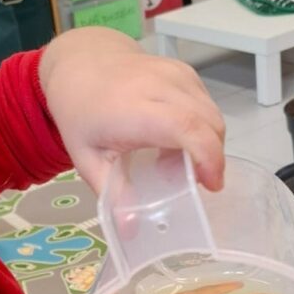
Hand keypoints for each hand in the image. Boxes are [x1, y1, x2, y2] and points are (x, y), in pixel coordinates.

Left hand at [39, 28, 225, 193]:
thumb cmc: (81, 113)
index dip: (208, 157)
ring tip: (181, 162)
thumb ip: (112, 193)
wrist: (80, 63)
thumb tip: (130, 230)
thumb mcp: (87, 158)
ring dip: (208, 143)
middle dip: (212, 158)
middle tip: (195, 183)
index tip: (210, 185)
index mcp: (134, 109)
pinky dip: (203, 126)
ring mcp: (176, 74)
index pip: (186, 128)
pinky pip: (207, 104)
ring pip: (212, 114)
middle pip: (208, 123)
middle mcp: (160, 86)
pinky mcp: (184, 72)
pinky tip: (179, 139)